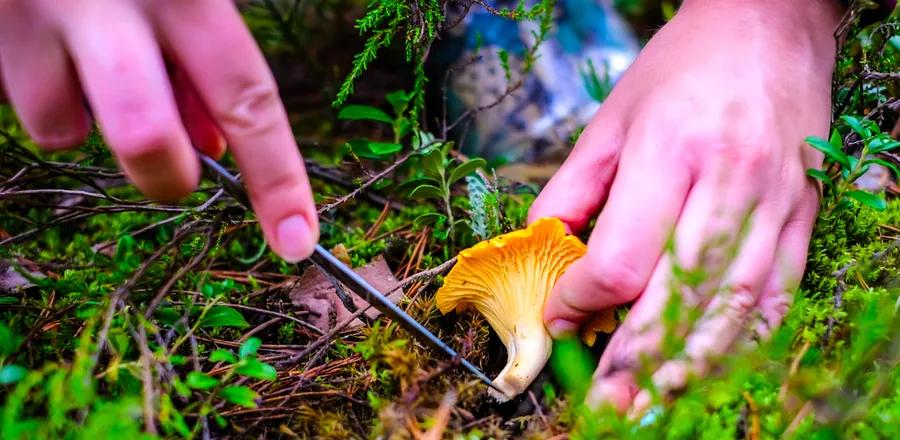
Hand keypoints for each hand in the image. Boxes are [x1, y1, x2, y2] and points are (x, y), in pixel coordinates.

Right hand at [0, 0, 317, 260]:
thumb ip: (203, 61)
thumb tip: (212, 152)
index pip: (249, 99)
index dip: (278, 179)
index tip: (296, 242)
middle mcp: (108, 0)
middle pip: (146, 140)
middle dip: (166, 176)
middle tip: (174, 168)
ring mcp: (29, 9)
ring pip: (60, 125)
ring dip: (83, 114)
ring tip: (84, 51)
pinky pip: (18, 93)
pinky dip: (42, 86)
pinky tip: (46, 36)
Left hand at [529, 0, 840, 410]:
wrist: (769, 24)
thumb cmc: (682, 67)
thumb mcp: (610, 120)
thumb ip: (571, 190)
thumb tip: (544, 250)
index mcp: (667, 152)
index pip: (621, 258)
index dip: (583, 300)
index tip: (561, 316)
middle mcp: (726, 181)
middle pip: (677, 295)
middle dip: (634, 359)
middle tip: (605, 401)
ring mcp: (774, 201)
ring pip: (734, 306)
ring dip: (692, 363)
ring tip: (655, 399)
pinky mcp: (803, 212)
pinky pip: (779, 292)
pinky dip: (746, 338)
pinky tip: (714, 364)